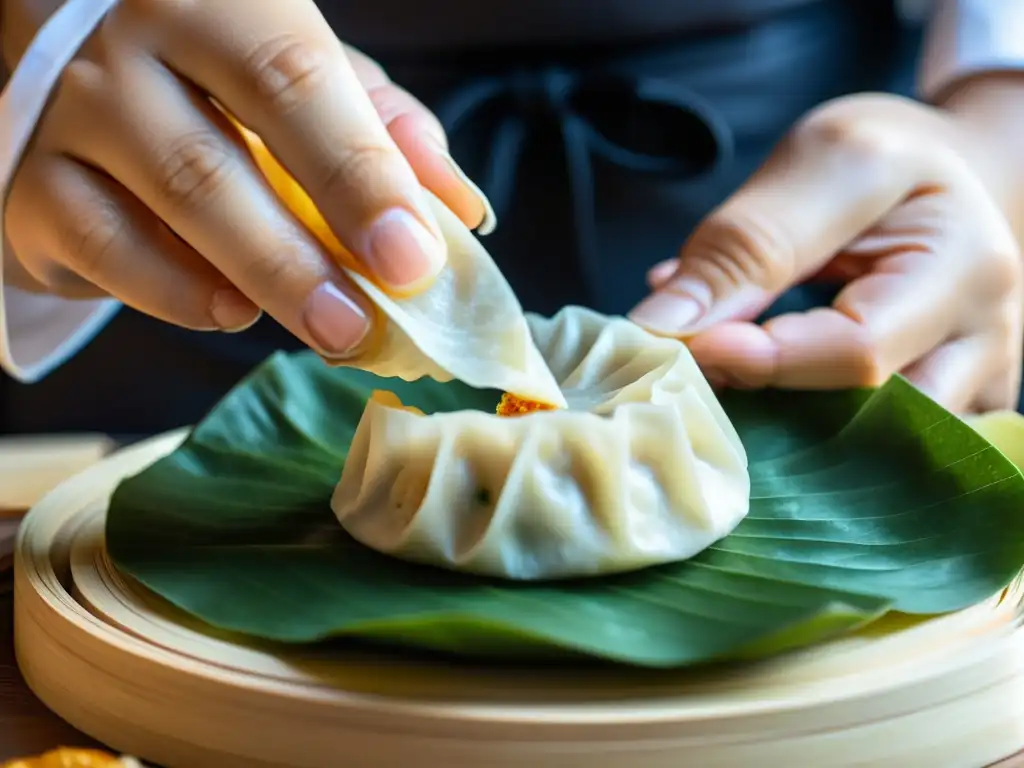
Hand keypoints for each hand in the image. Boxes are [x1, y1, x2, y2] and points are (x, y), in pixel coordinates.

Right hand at [2, 0, 489, 357]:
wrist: (90, 85)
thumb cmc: (220, 82)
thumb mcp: (309, 79)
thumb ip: (381, 130)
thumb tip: (460, 209)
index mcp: (217, 4)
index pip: (296, 79)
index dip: (360, 173)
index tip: (413, 257)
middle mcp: (127, 48)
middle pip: (220, 156)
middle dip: (306, 252)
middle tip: (367, 323)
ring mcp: (71, 116)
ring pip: (168, 208)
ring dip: (261, 281)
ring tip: (329, 329)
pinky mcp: (32, 188)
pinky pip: (107, 250)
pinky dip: (178, 293)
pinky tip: (233, 310)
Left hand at [629, 93, 1022, 413]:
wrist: (956, 178)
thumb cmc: (892, 162)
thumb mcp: (821, 160)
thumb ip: (744, 245)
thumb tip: (661, 327)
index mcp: (968, 268)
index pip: (856, 350)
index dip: (757, 359)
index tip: (677, 346)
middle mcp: (983, 346)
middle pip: (868, 422)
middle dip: (768, 408)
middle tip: (694, 374)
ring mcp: (973, 389)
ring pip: (871, 452)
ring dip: (785, 434)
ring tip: (724, 388)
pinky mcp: (950, 415)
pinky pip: (874, 451)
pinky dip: (806, 435)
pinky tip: (761, 401)